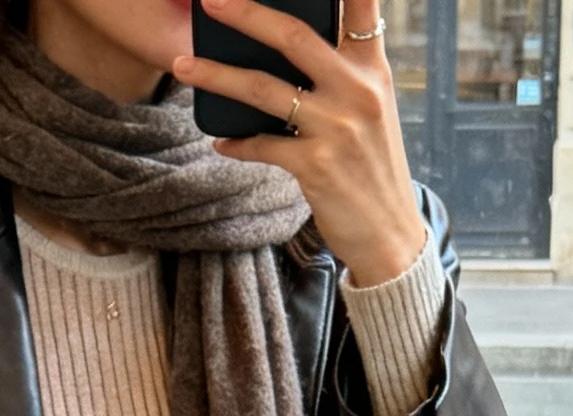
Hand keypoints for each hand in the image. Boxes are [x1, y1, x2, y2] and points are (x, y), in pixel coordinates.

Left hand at [174, 0, 425, 288]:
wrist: (390, 235)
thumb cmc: (373, 167)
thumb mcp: (372, 109)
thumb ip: (343, 73)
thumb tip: (290, 47)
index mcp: (373, 70)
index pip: (361, 6)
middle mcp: (357, 91)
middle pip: (293, 36)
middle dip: (245, 13)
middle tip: (209, 1)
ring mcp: (335, 128)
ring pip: (263, 88)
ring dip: (216, 75)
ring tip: (182, 64)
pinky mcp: (316, 166)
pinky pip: (261, 144)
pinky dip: (236, 143)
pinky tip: (220, 142)